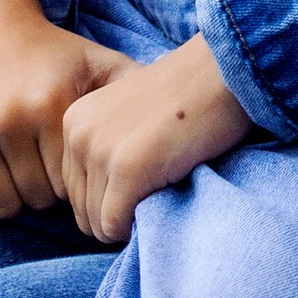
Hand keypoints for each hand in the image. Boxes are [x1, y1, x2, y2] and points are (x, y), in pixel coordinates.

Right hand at [0, 0, 132, 216]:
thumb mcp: (96, 61)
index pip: (69, 186)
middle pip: (33, 200)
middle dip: (43, 189)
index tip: (71, 161)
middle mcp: (8, 116)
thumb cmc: (52, 51)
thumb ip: (135, 86)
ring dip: (12, 193)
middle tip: (44, 163)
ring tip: (21, 164)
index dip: (73, 180)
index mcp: (51, 102)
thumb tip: (184, 109)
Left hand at [61, 36, 250, 242]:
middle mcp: (78, 133)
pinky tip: (164, 189)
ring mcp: (101, 150)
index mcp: (74, 119)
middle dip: (120, 211)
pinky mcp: (126, 168)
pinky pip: (115, 226)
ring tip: (161, 180)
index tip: (145, 174)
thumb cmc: (186, 97)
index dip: (111, 198)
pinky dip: (138, 224)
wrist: (223, 71)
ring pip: (98, 225)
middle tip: (156, 181)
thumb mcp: (127, 118)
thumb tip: (96, 215)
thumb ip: (105, 151)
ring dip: (131, 218)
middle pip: (83, 213)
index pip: (76, 193)